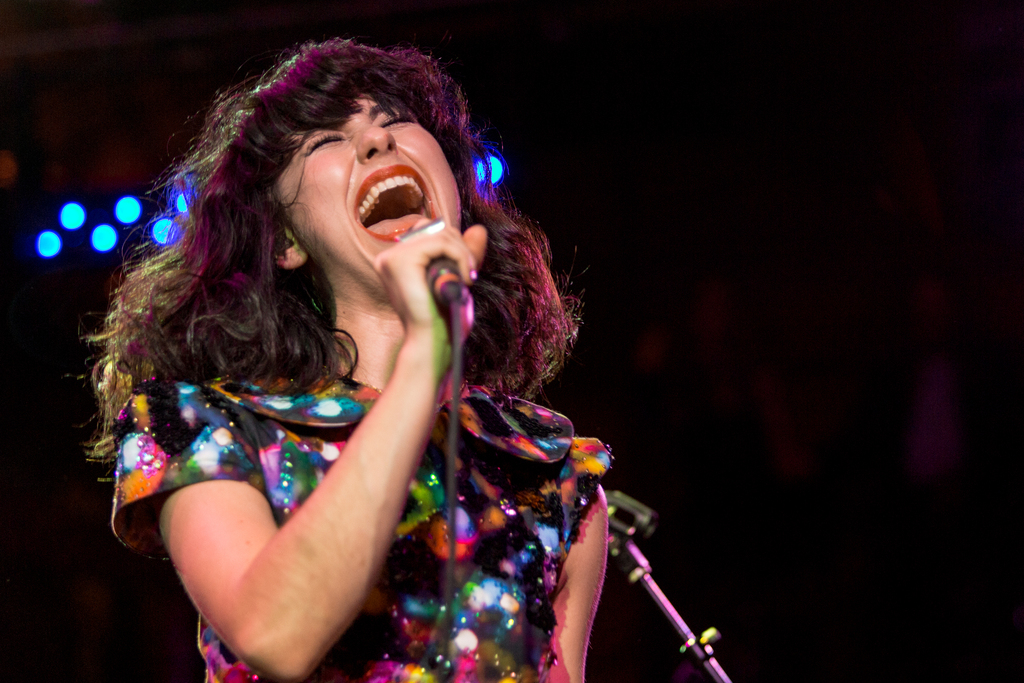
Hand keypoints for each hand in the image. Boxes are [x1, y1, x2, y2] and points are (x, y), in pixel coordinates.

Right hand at [374, 218, 486, 339]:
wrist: (432, 341)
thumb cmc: (443, 317)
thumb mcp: (456, 278)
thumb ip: (465, 252)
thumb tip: (479, 229)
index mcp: (397, 261)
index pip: (430, 233)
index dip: (454, 246)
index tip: (467, 272)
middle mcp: (389, 256)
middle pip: (434, 228)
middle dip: (460, 248)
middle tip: (469, 275)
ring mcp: (392, 257)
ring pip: (439, 234)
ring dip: (462, 254)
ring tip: (467, 279)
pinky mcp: (401, 260)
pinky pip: (440, 242)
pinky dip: (459, 256)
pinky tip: (463, 279)